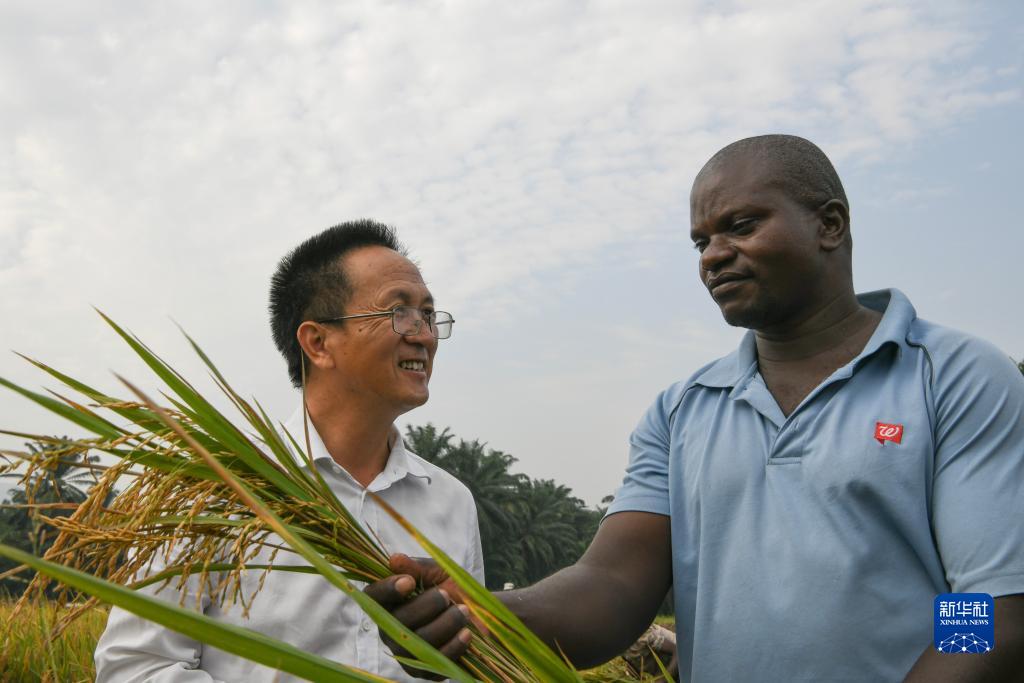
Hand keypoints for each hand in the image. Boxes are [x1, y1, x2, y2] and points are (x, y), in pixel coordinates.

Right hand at [363, 553, 472, 679]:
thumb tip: (394, 559)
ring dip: (446, 624)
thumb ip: (417, 567)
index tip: (409, 582)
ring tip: (463, 611)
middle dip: (427, 606)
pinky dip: (454, 646)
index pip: (373, 597)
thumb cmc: (450, 588)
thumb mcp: (437, 571)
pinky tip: (466, 633)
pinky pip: (435, 662)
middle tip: (447, 595)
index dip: (387, 590)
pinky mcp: (422, 671)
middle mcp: (390, 629)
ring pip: (419, 643)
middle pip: (398, 621)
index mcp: (388, 602)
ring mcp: (405, 653)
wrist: (477, 613)